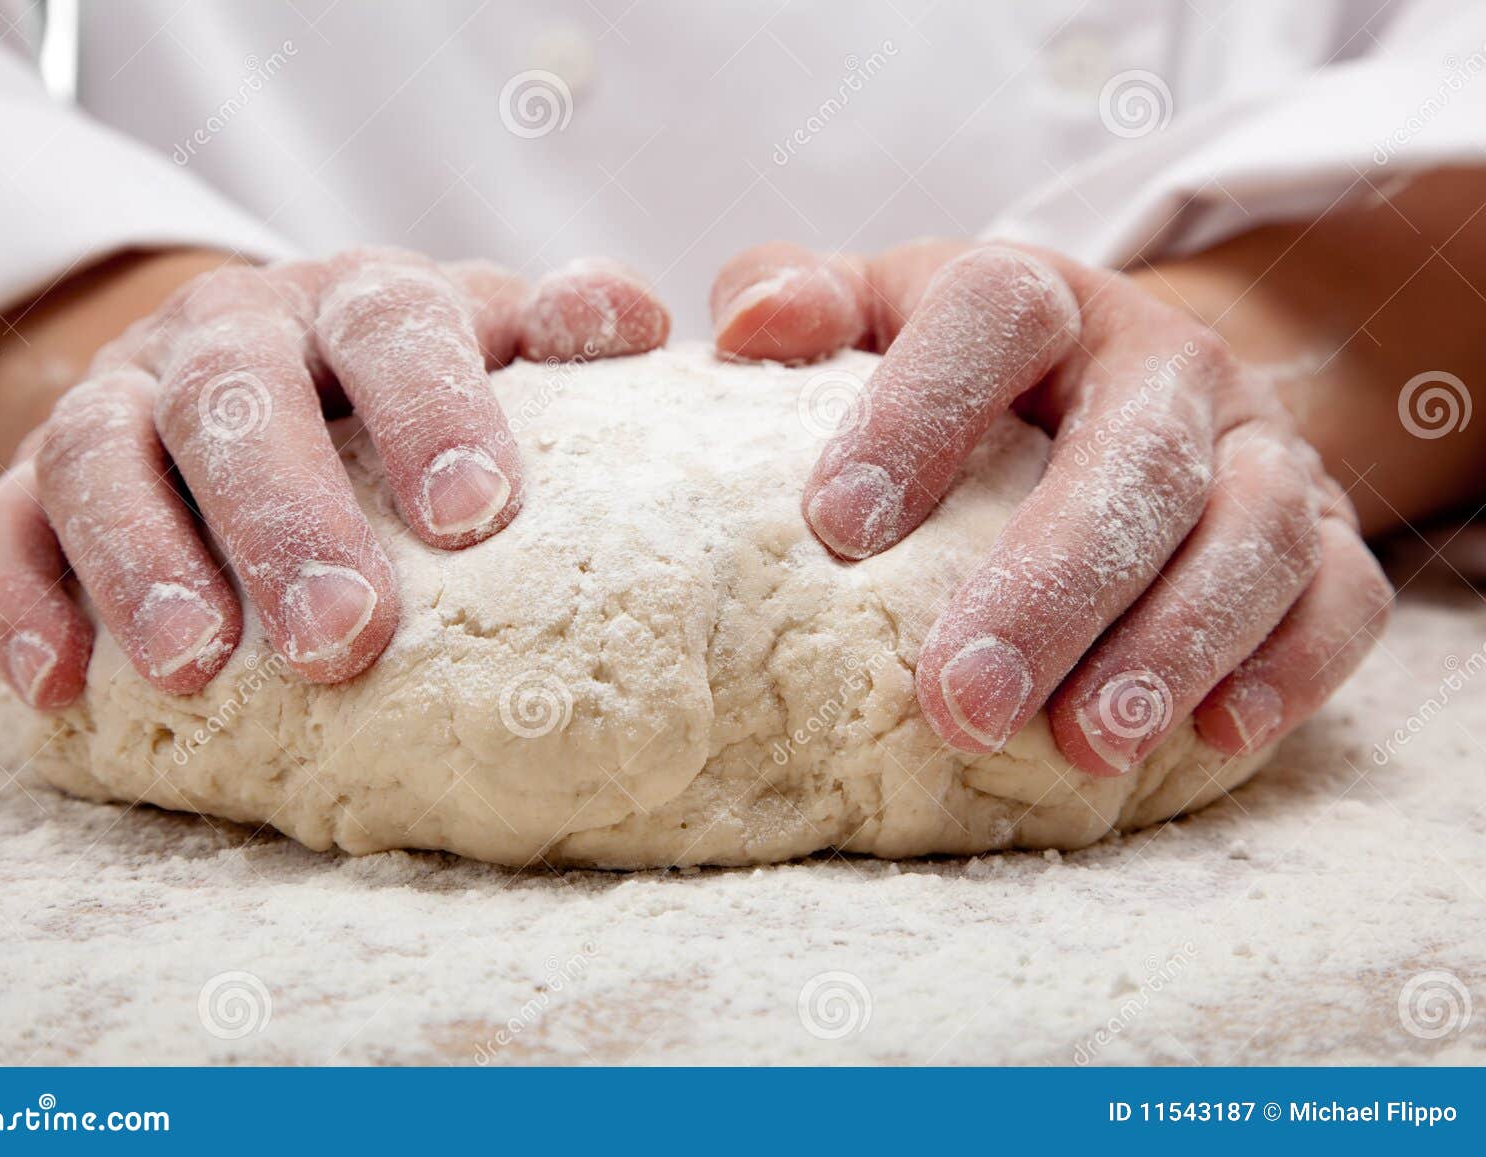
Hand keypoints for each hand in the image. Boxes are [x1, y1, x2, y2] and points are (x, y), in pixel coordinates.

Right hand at [0, 248, 668, 707]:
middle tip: (344, 638)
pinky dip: (18, 601)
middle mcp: (231, 339)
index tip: (477, 514)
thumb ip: (560, 332)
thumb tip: (640, 323)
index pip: (391, 328)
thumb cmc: (398, 379)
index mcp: (356, 303)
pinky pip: (2, 526)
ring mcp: (123, 401)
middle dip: (286, 517)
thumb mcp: (485, 341)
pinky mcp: (34, 480)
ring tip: (197, 670)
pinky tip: (61, 684)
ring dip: (145, 561)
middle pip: (236, 398)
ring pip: (102, 455)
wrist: (248, 363)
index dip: (432, 410)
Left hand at [712, 239, 1390, 774]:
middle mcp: (1164, 362)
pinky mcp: (1328, 530)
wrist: (1129, 380)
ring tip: (1084, 747)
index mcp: (1043, 299)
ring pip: (1252, 532)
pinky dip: (1290, 666)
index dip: (918, 410)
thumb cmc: (964, 374)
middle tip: (961, 703)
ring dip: (1172, 645)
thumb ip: (801, 299)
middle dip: (1050, 586)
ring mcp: (1259, 444)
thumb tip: (753, 325)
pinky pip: (1342, 596)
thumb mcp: (877, 320)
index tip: (837, 527)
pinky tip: (1214, 738)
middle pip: (1135, 456)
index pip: (995, 312)